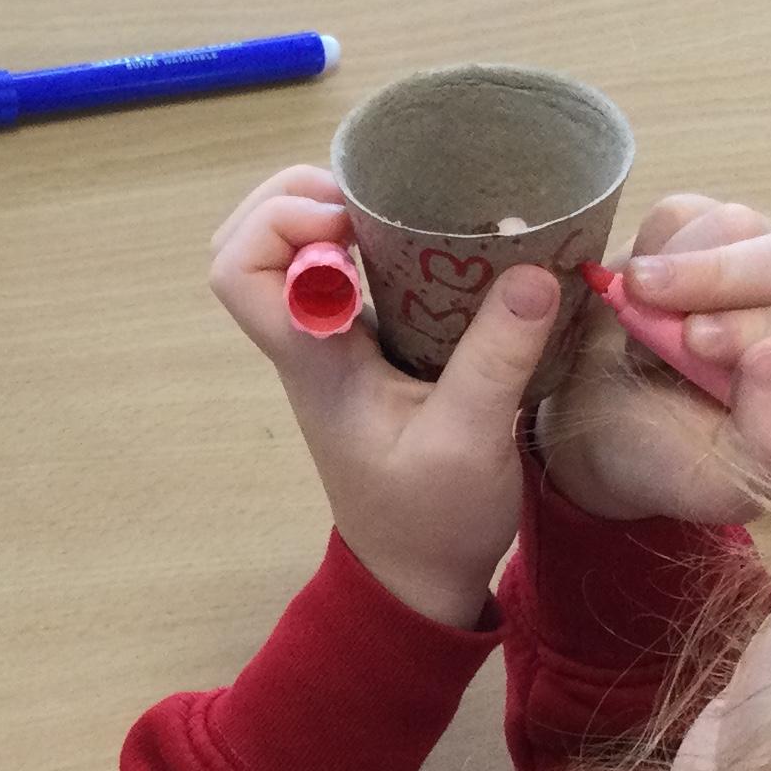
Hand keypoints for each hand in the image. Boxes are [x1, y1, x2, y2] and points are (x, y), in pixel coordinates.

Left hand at [210, 166, 561, 626]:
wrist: (420, 578)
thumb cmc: (433, 521)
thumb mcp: (472, 442)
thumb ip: (496, 359)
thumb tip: (533, 272)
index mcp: (313, 358)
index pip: (237, 272)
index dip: (279, 224)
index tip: (352, 221)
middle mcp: (310, 340)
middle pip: (250, 243)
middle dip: (298, 196)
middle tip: (371, 193)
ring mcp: (334, 344)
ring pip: (292, 253)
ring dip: (334, 212)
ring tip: (400, 204)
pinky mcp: (369, 350)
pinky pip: (345, 272)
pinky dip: (372, 239)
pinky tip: (429, 237)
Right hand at [532, 195, 770, 524]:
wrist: (598, 431)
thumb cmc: (669, 462)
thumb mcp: (718, 486)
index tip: (697, 349)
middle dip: (730, 279)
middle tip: (655, 306)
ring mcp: (769, 265)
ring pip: (748, 226)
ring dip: (683, 268)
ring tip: (641, 315)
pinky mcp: (713, 235)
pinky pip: (690, 211)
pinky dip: (653, 246)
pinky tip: (638, 293)